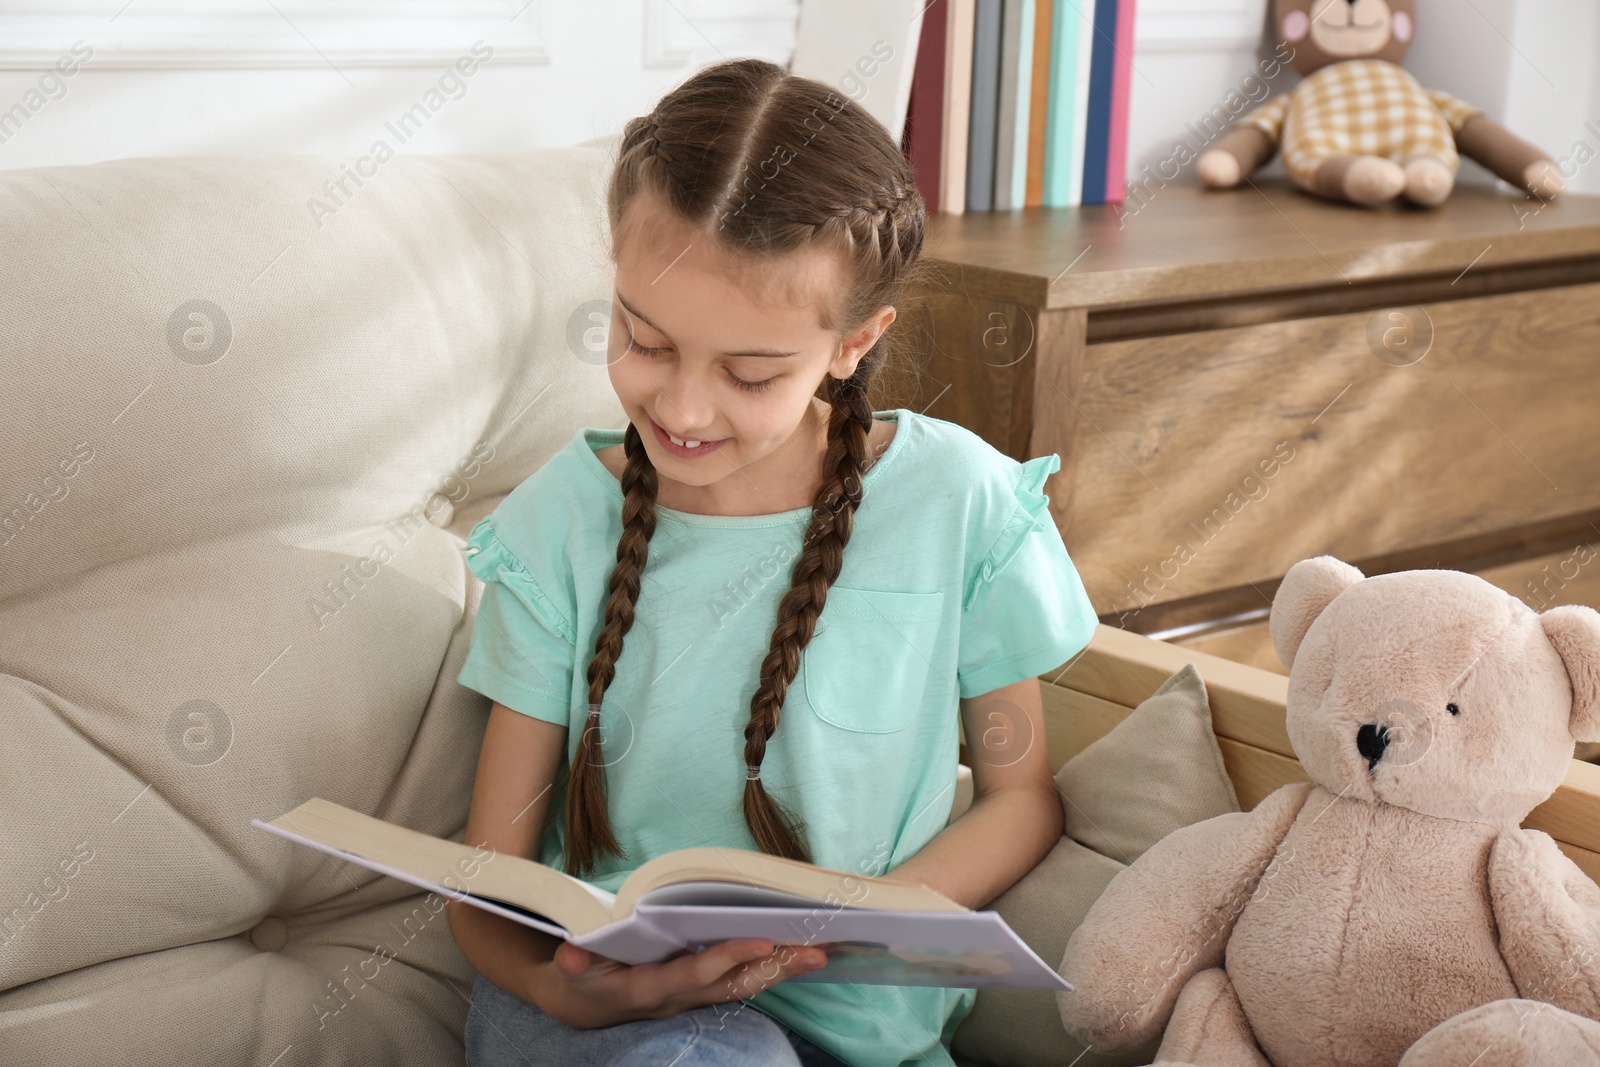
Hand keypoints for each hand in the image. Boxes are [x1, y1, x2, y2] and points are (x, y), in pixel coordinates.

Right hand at [527, 938, 830, 1029]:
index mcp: (648, 989)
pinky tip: (795, 956)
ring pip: (743, 986)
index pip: (696, 974)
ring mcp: (691, 997)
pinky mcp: (698, 991)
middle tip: (815, 952)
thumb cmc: (577, 976)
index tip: (762, 941)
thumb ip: (571, 962)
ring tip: (819, 954)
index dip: (728, 958)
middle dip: (775, 970)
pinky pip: (740, 982)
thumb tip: (568, 956)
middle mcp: (678, 998)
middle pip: (734, 985)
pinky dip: (768, 970)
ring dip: (781, 972)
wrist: (579, 1002)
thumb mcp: (566, 969)